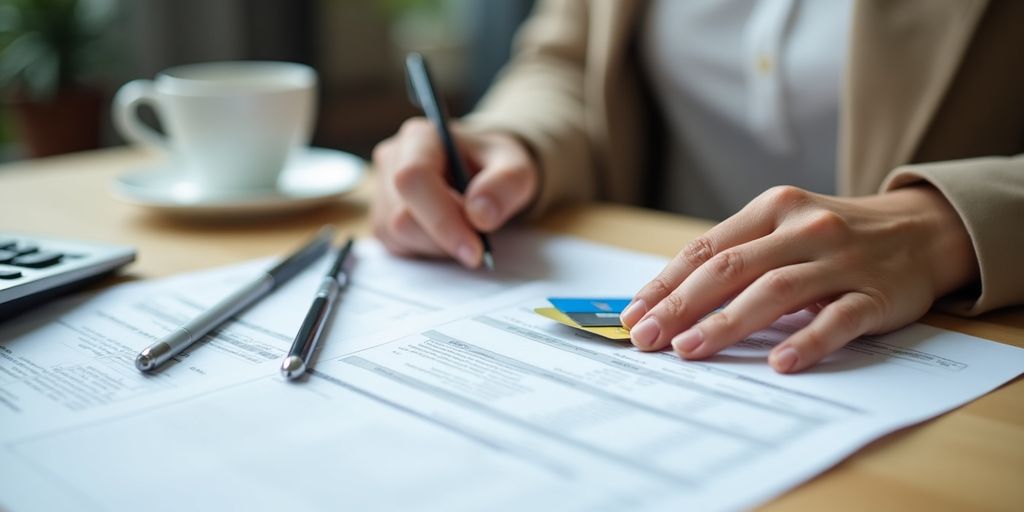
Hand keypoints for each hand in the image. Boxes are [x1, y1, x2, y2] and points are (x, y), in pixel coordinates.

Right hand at [371, 118, 538, 266]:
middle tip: (480, 238)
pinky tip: (448, 235)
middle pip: (402, 217)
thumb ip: (506, 184)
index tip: (475, 250)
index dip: (441, 219)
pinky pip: (398, 248)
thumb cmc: (496, 167)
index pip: (413, 179)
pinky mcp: (382, 220)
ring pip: (398, 237)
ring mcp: (382, 192)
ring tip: (465, 229)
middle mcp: (392, 160)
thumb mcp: (517, 168)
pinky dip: (429, 251)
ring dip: (438, 246)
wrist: (485, 175)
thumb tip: (480, 215)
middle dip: (445, 238)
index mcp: (420, 137)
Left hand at [620, 185, 977, 372]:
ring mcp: (841, 260)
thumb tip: (669, 302)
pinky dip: (807, 341)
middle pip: (731, 268)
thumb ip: (737, 256)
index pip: (706, 248)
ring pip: (775, 291)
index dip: (665, 283)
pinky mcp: (876, 294)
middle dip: (681, 306)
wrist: (923, 230)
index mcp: (773, 209)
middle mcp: (803, 228)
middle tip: (647, 339)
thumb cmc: (834, 237)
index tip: (632, 315)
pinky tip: (779, 364)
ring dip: (727, 323)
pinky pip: (838, 319)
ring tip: (690, 351)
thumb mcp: (784, 228)